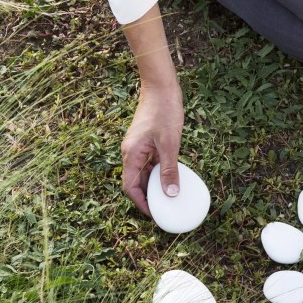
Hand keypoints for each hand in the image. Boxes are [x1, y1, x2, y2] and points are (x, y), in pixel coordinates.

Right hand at [121, 83, 183, 215]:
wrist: (161, 87)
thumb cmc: (163, 112)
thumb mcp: (170, 144)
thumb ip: (169, 169)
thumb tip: (171, 194)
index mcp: (131, 155)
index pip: (130, 187)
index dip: (140, 203)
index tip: (154, 214)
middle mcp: (131, 153)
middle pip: (136, 182)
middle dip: (148, 197)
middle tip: (164, 210)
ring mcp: (138, 147)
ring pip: (144, 173)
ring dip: (154, 185)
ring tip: (169, 198)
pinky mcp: (146, 142)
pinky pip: (150, 163)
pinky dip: (159, 172)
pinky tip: (172, 177)